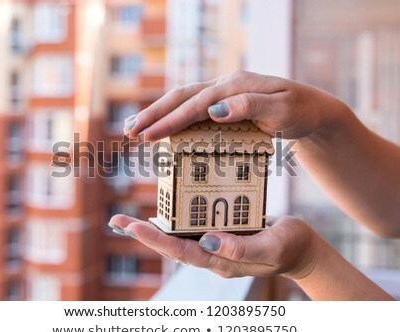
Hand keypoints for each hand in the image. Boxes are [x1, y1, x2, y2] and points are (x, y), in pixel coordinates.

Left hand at [108, 214, 320, 279]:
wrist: (301, 250)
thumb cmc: (290, 247)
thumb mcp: (270, 246)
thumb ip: (241, 247)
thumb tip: (207, 241)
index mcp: (222, 261)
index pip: (182, 252)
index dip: (157, 240)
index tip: (133, 227)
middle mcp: (213, 255)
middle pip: (172, 246)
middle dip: (144, 235)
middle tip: (116, 221)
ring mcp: (215, 246)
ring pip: (178, 238)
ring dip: (153, 230)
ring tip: (128, 219)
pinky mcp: (221, 234)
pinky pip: (192, 228)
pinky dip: (174, 220)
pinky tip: (164, 210)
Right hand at [124, 70, 344, 140]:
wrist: (311, 110)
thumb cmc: (300, 111)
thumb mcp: (283, 110)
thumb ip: (251, 106)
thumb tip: (215, 111)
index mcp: (236, 85)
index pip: (197, 104)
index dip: (171, 120)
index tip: (149, 135)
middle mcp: (226, 85)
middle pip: (182, 96)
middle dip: (154, 114)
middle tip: (129, 132)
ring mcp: (224, 93)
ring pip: (183, 99)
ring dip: (158, 113)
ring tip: (135, 128)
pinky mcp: (225, 103)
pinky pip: (193, 108)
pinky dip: (174, 116)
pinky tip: (163, 126)